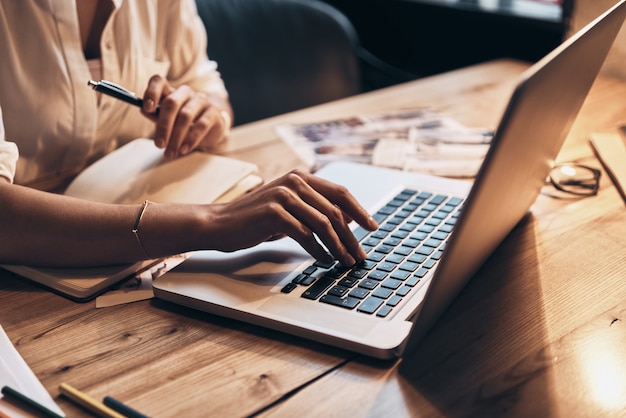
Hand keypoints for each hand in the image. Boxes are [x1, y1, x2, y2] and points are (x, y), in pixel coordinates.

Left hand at [141, 75, 230, 158]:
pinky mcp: (214, 111)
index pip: (159, 81)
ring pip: (186, 115)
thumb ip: (156, 115)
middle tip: (159, 144)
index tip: (147, 108)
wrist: (211, 126)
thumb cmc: (185, 122)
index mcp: (171, 91)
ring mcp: (201, 100)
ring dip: (176, 136)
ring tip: (170, 152)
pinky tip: (184, 149)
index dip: (152, 92)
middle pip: (172, 102)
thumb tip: (143, 110)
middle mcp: (186, 92)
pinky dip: (191, 139)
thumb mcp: (168, 120)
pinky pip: (202, 124)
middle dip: (163, 125)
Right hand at [203, 169, 378, 265]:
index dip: (360, 210)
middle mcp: (294, 181)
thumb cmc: (255, 219)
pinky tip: (324, 261)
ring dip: (338, 246)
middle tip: (359, 255)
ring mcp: (284, 195)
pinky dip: (318, 250)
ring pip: (323, 223)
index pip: (340, 192)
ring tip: (345, 262)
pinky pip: (305, 234)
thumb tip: (349, 218)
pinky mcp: (274, 213)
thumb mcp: (289, 208)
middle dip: (351, 236)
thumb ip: (315, 208)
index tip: (373, 227)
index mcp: (301, 177)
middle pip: (335, 210)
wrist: (219, 223)